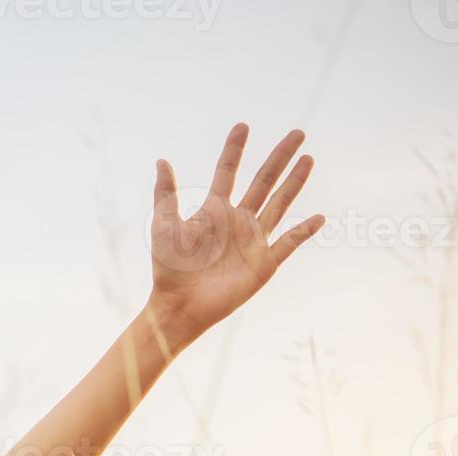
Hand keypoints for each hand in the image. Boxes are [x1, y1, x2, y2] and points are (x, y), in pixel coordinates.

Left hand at [145, 123, 325, 351]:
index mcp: (213, 210)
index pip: (227, 172)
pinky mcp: (265, 263)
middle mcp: (237, 221)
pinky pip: (289, 243)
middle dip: (279, 157)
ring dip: (295, 182)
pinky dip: (304, 231)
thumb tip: (161, 160)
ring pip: (280, 204)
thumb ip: (165, 194)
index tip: (242, 126)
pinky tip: (319, 217)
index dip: (234, 149)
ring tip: (308, 159)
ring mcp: (253, 240)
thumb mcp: (164, 226)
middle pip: (263, 181)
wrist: (179, 305)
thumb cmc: (168, 269)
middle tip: (297, 133)